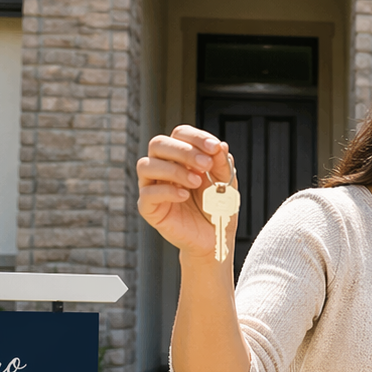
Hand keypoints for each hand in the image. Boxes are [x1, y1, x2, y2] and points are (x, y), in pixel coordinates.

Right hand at [137, 125, 236, 258]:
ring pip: (146, 165)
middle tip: (205, 164)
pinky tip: (185, 196)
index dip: (196, 137)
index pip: (179, 134)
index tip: (215, 148)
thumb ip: (221, 164)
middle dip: (183, 151)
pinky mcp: (148, 207)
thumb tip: (220, 146)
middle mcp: (162, 167)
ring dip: (174, 170)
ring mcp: (152, 186)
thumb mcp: (225, 182)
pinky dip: (167, 191)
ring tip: (196, 182)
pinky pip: (148, 193)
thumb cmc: (216, 206)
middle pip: (158, 144)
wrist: (214, 237)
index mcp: (180, 156)